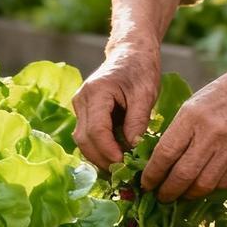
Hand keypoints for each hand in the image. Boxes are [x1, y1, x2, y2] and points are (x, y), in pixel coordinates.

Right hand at [71, 39, 160, 169]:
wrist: (131, 53)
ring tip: (121, 168)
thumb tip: (133, 149)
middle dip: (103, 159)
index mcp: (96, 92)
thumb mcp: (145, 94)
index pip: (96, 130)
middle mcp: (81, 100)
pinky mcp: (85, 112)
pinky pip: (88, 136)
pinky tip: (116, 157)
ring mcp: (80, 106)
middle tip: (124, 172)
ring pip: (82, 141)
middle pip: (84, 139)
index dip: (108, 150)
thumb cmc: (140, 69)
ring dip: (100, 157)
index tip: (124, 163)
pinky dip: (100, 149)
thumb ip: (137, 121)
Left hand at [141, 67, 226, 202]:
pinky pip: (223, 183)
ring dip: (188, 195)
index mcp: (192, 116)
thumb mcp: (191, 106)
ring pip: (203, 185)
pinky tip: (200, 185)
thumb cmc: (219, 95)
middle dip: (167, 191)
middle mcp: (212, 133)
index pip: (166, 153)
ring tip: (180, 194)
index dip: (153, 174)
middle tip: (160, 196)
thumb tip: (158, 164)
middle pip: (183, 174)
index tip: (146, 183)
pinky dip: (209, 188)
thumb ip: (176, 133)